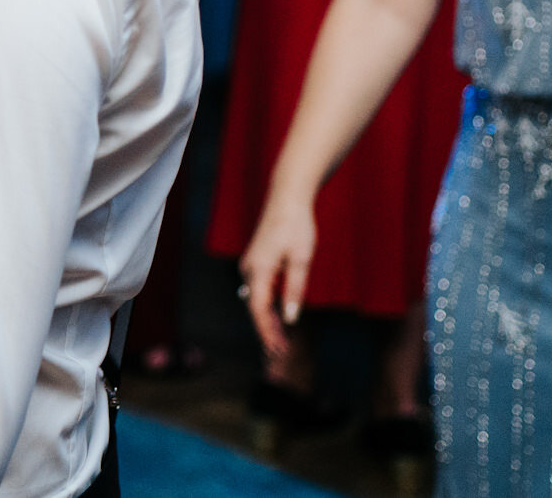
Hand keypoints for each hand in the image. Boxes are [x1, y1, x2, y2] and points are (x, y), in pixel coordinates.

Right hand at [239, 190, 316, 362]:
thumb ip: (295, 289)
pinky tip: (275, 317)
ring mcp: (250, 264)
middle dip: (267, 331)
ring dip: (266, 320)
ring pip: (255, 299)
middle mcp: (249, 269)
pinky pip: (257, 290)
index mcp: (259, 270)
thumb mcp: (302, 259)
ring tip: (280, 341)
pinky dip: (265, 307)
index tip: (278, 350)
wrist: (287, 198)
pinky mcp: (256, 261)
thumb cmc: (297, 226)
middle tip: (282, 353)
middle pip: (254, 307)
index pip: (258, 309)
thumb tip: (289, 317)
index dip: (267, 332)